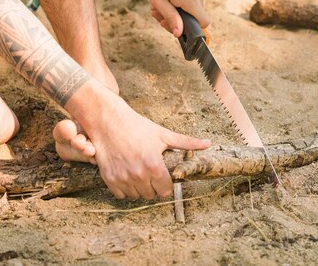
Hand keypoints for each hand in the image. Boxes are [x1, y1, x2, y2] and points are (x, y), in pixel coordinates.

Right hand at [67, 81, 210, 198]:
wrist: (109, 121)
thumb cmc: (137, 126)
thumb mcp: (163, 134)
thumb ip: (187, 143)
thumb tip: (208, 143)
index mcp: (154, 165)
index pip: (165, 190)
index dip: (166, 184)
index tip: (163, 177)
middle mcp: (138, 174)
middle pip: (151, 195)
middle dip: (153, 186)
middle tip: (150, 173)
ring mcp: (123, 178)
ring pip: (136, 196)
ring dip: (139, 188)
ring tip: (138, 172)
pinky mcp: (109, 179)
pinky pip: (120, 195)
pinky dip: (124, 188)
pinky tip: (126, 174)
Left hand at [137, 0, 209, 35]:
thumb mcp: (158, 1)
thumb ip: (170, 18)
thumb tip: (178, 33)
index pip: (204, 23)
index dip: (191, 29)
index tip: (174, 26)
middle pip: (194, 18)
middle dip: (176, 21)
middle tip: (158, 15)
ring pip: (190, 10)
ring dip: (174, 12)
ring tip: (158, 5)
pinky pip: (189, 1)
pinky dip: (177, 4)